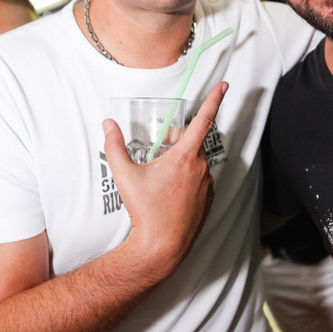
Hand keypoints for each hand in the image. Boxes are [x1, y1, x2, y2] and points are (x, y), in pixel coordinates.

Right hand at [103, 81, 227, 271]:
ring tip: (161, 180)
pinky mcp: (209, 199)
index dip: (215, 100)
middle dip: (176, 143)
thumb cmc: (145, 211)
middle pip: (192, 143)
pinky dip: (186, 180)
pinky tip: (170, 194)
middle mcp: (202, 168)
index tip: (224, 85)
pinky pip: (199, 180)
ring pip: (195, 163)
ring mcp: (208, 185)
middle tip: (158, 155)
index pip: (204, 120)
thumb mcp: (125, 175)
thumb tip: (108, 125)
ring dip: (181, 163)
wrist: (161, 246)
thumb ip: (115, 146)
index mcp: (186, 157)